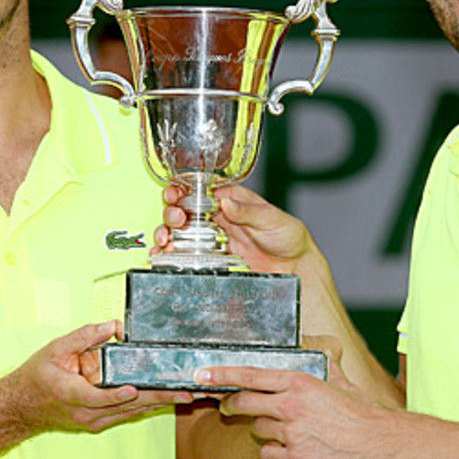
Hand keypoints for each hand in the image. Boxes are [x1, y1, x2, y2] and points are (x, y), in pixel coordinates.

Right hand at [9, 321, 191, 434]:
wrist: (23, 406)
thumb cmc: (38, 377)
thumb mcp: (56, 349)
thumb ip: (84, 337)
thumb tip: (112, 326)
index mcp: (71, 393)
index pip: (97, 396)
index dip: (116, 394)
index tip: (133, 389)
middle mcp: (85, 412)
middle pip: (126, 406)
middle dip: (157, 398)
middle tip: (184, 392)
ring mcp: (94, 421)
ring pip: (131, 412)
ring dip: (159, 404)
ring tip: (185, 395)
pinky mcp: (100, 422)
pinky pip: (127, 414)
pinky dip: (147, 406)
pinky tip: (167, 400)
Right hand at [156, 184, 314, 274]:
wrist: (294, 269)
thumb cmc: (288, 237)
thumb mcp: (272, 219)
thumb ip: (248, 211)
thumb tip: (226, 203)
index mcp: (232, 200)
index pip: (202, 189)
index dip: (184, 189)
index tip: (175, 193)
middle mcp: (219, 217)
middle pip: (185, 209)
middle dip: (173, 212)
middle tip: (176, 219)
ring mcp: (213, 238)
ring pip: (181, 231)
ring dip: (167, 233)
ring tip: (166, 239)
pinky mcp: (212, 258)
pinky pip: (187, 254)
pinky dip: (172, 253)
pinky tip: (164, 254)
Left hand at [196, 355, 393, 458]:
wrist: (379, 442)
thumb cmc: (362, 410)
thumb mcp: (339, 380)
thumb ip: (322, 365)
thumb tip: (320, 350)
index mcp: (299, 381)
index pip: (250, 375)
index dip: (222, 375)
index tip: (202, 375)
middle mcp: (290, 405)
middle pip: (244, 403)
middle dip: (231, 405)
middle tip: (227, 406)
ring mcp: (291, 433)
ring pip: (258, 430)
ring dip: (265, 430)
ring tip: (288, 430)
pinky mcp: (295, 458)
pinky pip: (268, 454)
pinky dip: (275, 452)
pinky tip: (292, 448)